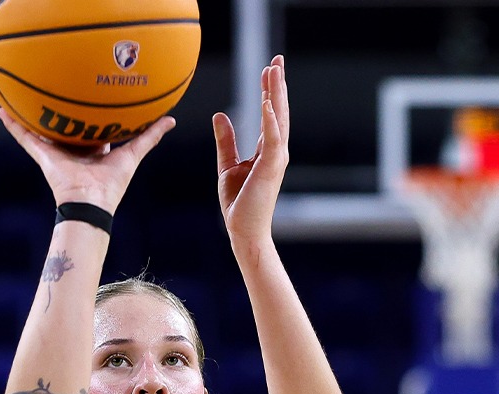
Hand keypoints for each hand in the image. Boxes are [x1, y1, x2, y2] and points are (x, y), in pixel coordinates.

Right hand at [0, 109, 173, 212]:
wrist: (91, 203)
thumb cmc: (112, 183)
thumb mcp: (133, 154)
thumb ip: (150, 137)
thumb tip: (171, 119)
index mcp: (93, 151)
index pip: (91, 128)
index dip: (91, 114)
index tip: (90, 97)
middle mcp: (73, 150)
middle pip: (64, 126)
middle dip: (59, 111)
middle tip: (56, 87)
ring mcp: (56, 152)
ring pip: (41, 128)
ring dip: (30, 113)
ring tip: (20, 93)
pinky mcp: (42, 155)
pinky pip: (24, 137)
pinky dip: (13, 125)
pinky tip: (2, 110)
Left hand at [213, 55, 290, 247]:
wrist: (242, 230)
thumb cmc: (239, 202)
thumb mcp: (227, 164)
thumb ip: (226, 140)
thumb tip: (220, 115)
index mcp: (267, 150)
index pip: (270, 113)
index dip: (270, 90)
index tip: (268, 68)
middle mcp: (276, 151)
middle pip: (279, 110)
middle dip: (278, 84)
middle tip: (277, 59)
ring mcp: (276, 159)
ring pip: (278, 119)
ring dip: (276, 94)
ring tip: (273, 71)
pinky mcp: (270, 168)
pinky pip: (272, 139)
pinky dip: (271, 120)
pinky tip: (267, 102)